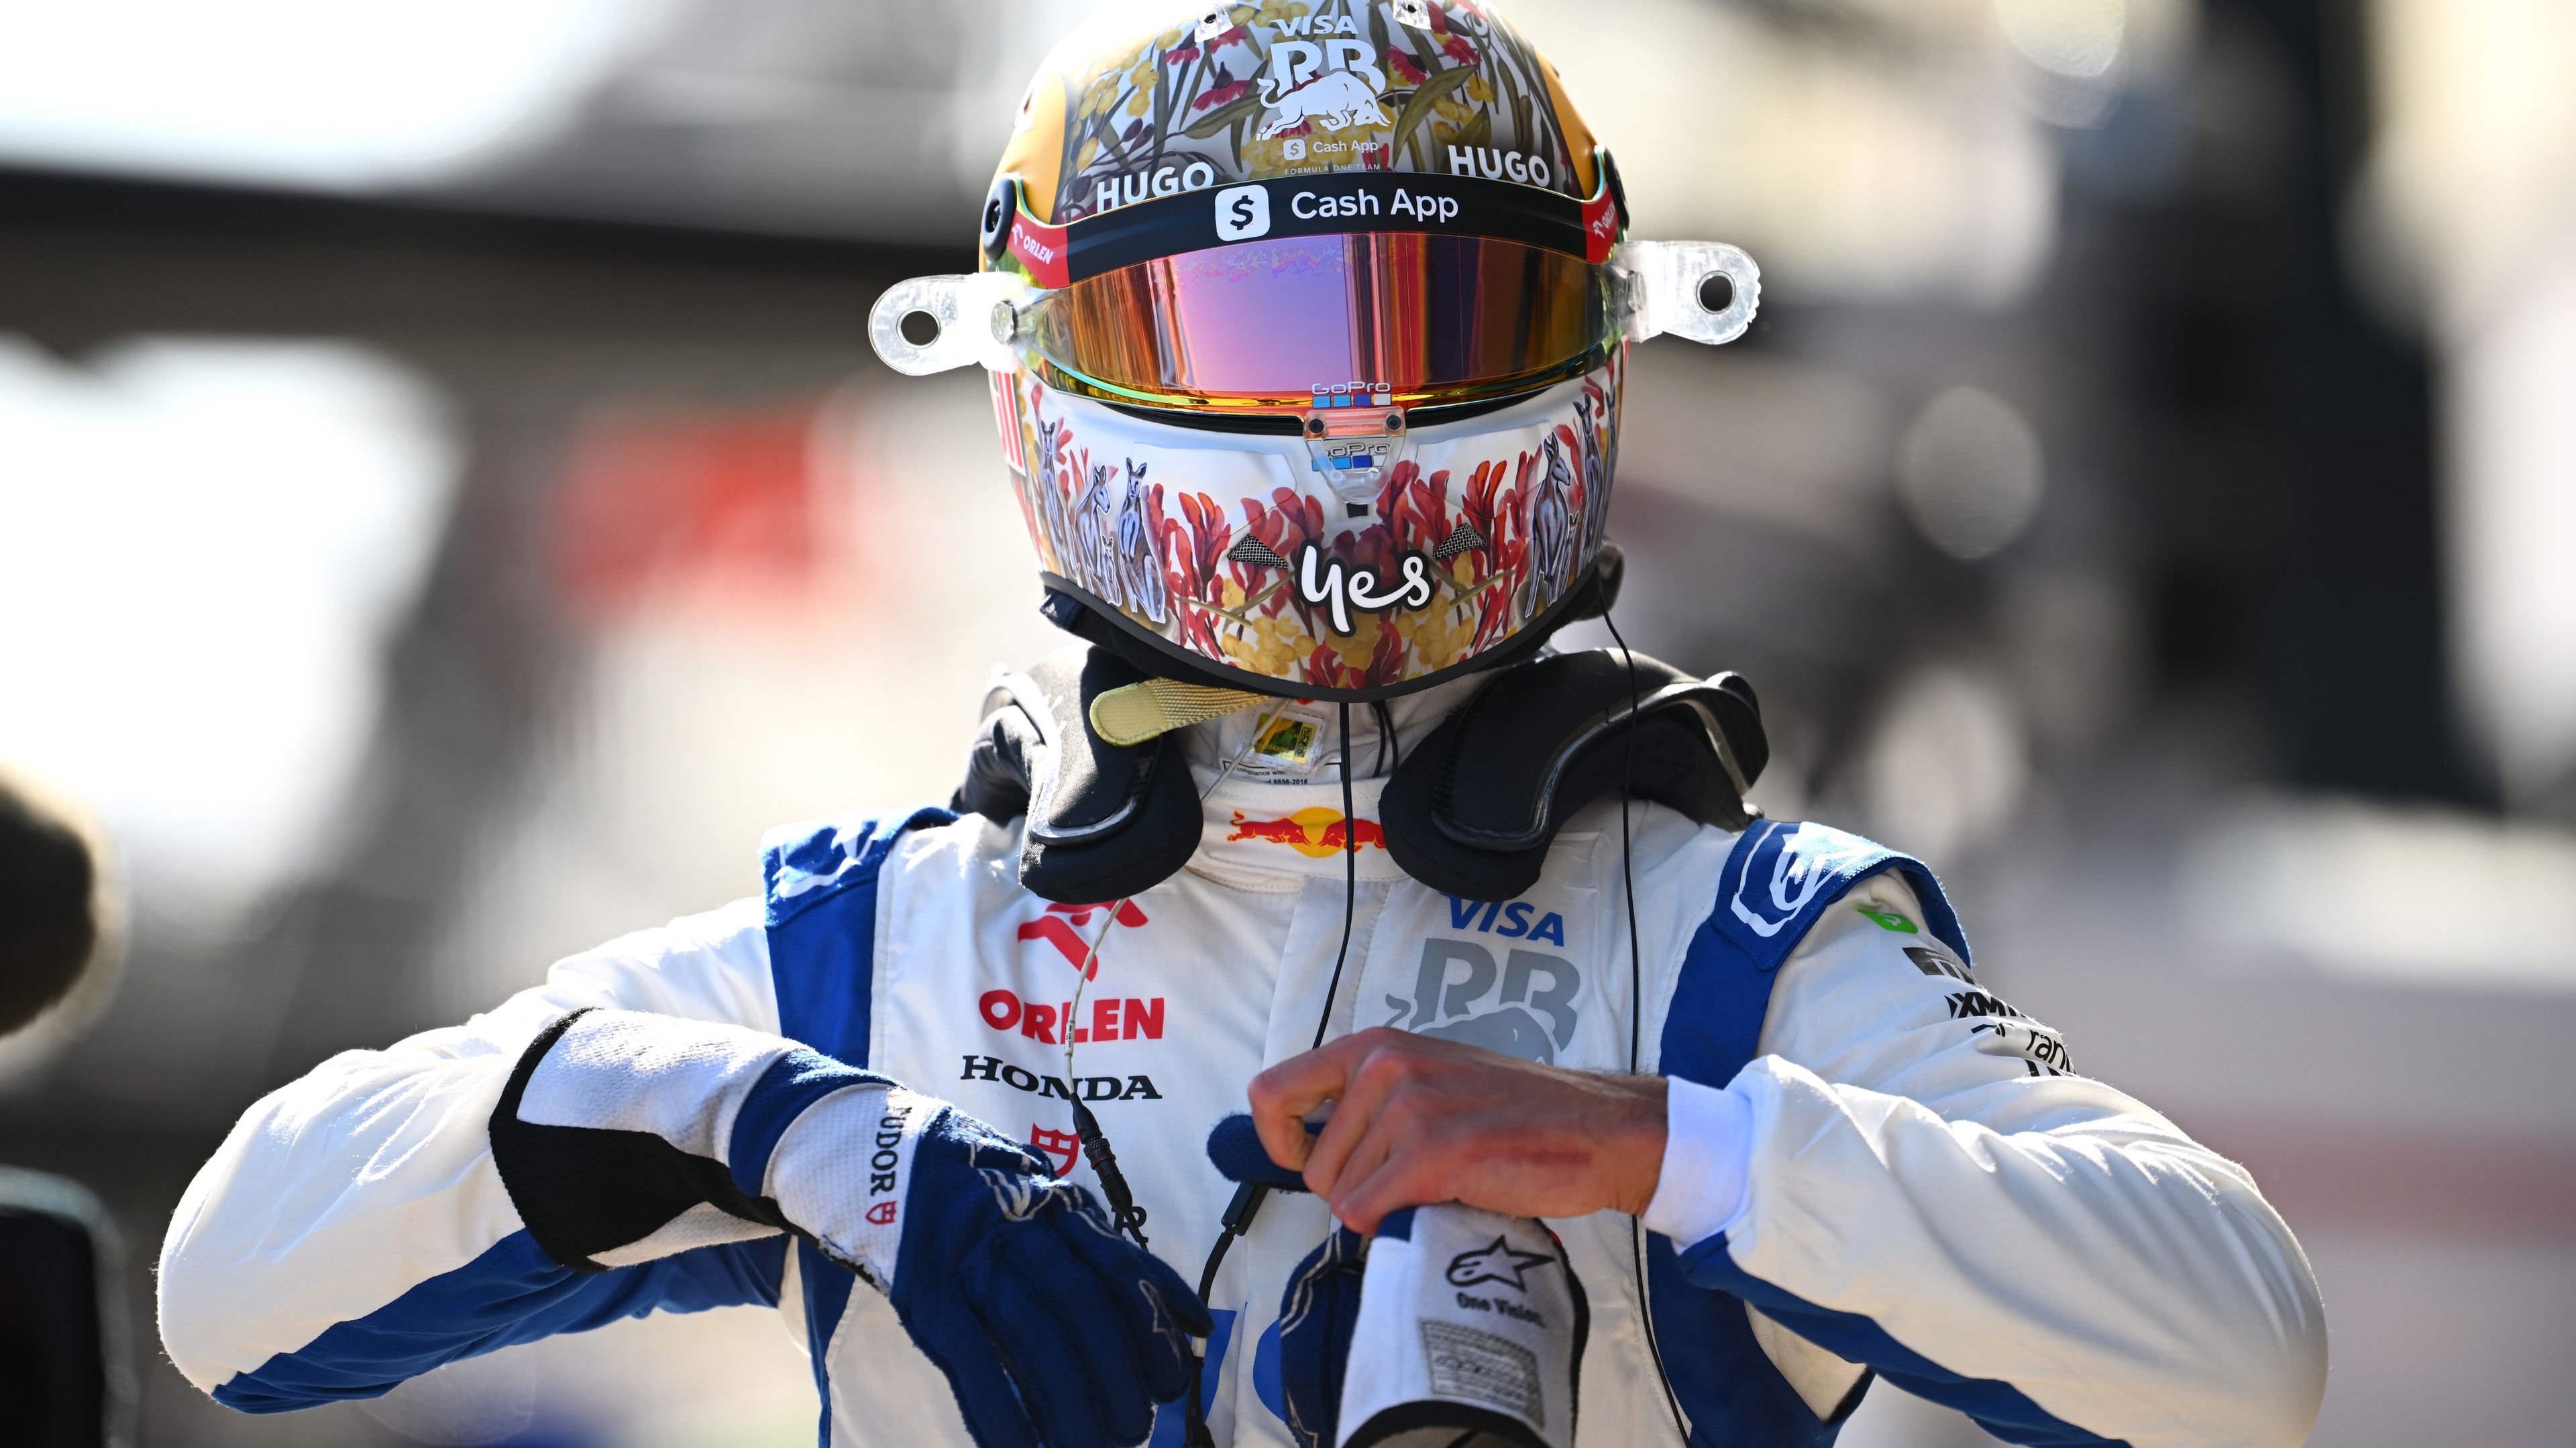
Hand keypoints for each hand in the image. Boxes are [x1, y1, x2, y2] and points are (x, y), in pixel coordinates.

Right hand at [791, 1089, 1210, 1447]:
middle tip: (1139, 1425)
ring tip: (1099, 1444)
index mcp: (1055, 1201)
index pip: (1120, 1263)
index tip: (1175, 1374)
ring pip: (1033, 1334)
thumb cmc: (969, 1185)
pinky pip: (969, 1357)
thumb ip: (1097, 1247)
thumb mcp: (1037, 1196)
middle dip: (1119, 1371)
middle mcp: (1019, 1221)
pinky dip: (1000, 1409)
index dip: (1156, 1322)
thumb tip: (1184, 1317)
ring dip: (1072, 1399)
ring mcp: (968, 1253)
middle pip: (1084, 1303)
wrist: (868, 1146)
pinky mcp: (922, 1287)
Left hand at [1245, 1028, 1668, 1233]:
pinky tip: (1444, 1201)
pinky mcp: (1433, 1152)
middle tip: (1416, 1178)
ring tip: (1443, 1181)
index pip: (1273, 1092)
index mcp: (1375, 1047)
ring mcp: (1408, 1108)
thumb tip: (1314, 1152)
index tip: (1309, 1160)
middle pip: (1315, 1168)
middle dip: (1356, 1188)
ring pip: (1342, 1197)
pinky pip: (1368, 1214)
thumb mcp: (1430, 1077)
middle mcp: (1384, 1067)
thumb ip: (1371, 1100)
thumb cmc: (1517, 1112)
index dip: (1279, 1141)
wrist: (1596, 1129)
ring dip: (1386, 1207)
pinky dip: (1396, 1225)